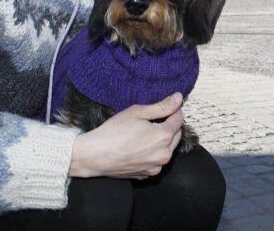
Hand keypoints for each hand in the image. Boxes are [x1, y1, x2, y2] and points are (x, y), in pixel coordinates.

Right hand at [68, 93, 183, 178]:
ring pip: (168, 149)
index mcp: (163, 137)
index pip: (179, 119)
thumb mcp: (137, 112)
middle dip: (170, 125)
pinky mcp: (147, 174)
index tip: (166, 106)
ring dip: (163, 140)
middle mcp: (163, 154)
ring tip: (145, 133)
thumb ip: (161, 106)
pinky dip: (154, 153)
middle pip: (176, 135)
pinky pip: (157, 161)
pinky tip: (140, 146)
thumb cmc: (113, 132)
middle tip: (154, 119)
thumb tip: (178, 98)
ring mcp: (156, 167)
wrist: (94, 155)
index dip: (173, 110)